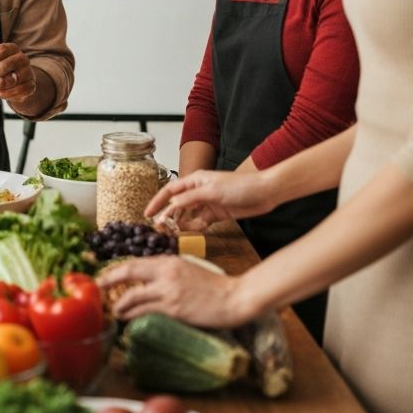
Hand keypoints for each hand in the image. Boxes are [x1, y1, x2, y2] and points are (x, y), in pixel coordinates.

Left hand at [0, 43, 35, 102]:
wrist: (17, 85)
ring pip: (13, 79)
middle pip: (8, 64)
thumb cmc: (2, 70)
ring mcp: (28, 73)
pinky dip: (6, 93)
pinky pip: (19, 91)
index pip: (2, 49)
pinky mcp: (31, 86)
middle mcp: (22, 59)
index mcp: (12, 49)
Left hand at [96, 255, 254, 326]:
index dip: (115, 270)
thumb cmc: (213, 286)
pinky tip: (128, 319)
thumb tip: (147, 280)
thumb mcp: (187, 269)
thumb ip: (167, 272)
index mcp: (168, 261)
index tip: (103, 276)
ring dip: (120, 305)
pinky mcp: (174, 309)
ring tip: (114, 311)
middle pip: (128, 273)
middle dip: (109, 281)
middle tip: (97, 288)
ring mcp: (169, 291)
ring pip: (134, 296)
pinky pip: (147, 311)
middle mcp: (165, 273)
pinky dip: (134, 315)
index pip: (134, 263)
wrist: (234, 297)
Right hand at [145, 168, 274, 231]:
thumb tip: (171, 205)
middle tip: (160, 228)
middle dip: (167, 215)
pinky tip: (192, 231)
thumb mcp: (212, 191)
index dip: (157, 201)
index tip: (147, 214)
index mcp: (195, 180)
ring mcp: (207, 202)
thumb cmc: (240, 186)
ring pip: (188, 214)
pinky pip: (200, 221)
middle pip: (177, 204)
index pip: (170, 190)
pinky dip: (195, 227)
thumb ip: (190, 198)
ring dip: (181, 223)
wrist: (265, 193)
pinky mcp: (216, 213)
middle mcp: (198, 190)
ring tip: (173, 233)